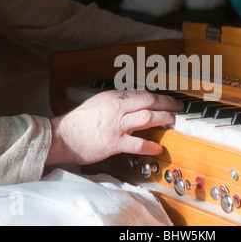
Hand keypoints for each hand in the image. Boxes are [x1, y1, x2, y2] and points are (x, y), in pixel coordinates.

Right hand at [46, 90, 183, 165]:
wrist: (62, 136)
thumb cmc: (78, 121)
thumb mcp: (98, 102)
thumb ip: (116, 101)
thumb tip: (133, 100)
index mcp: (113, 97)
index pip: (142, 93)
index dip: (159, 96)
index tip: (168, 100)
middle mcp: (117, 107)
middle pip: (150, 101)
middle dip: (168, 103)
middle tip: (178, 108)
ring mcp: (117, 125)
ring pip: (148, 117)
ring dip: (164, 118)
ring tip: (173, 122)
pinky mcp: (114, 142)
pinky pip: (138, 143)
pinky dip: (151, 146)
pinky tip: (158, 148)